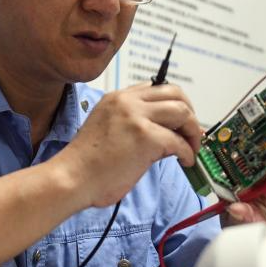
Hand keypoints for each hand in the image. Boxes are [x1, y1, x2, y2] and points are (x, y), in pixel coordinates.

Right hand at [54, 82, 201, 208]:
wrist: (71, 178)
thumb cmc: (86, 163)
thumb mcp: (108, 128)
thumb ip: (132, 122)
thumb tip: (165, 132)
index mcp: (117, 98)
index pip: (156, 88)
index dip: (174, 104)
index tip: (181, 122)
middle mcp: (128, 102)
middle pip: (175, 93)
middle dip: (190, 113)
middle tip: (192, 133)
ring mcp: (137, 117)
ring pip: (182, 111)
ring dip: (193, 131)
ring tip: (191, 148)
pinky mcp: (146, 137)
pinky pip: (179, 141)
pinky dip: (187, 152)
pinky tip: (184, 161)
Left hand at [222, 154, 265, 266]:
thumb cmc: (258, 239)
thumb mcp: (242, 230)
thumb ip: (238, 218)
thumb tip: (234, 207)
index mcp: (240, 187)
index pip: (235, 165)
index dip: (232, 156)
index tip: (230, 153)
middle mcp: (259, 181)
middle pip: (258, 156)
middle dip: (256, 150)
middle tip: (254, 153)